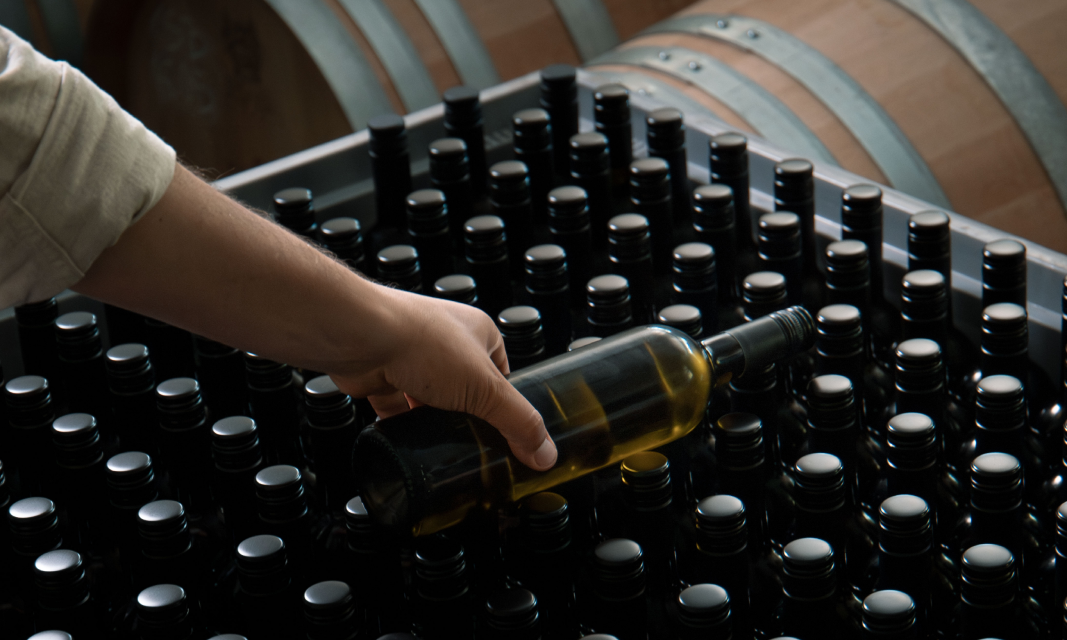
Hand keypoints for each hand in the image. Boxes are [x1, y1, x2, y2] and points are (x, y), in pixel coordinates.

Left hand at [328, 285, 557, 470]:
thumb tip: (544, 452)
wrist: (361, 337)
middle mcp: (446, 342)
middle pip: (468, 391)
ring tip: (444, 447)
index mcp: (479, 333)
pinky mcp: (384, 377)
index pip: (503, 374)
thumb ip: (518, 422)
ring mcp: (412, 359)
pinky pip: (400, 410)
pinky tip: (411, 442)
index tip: (511, 433)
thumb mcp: (486, 388)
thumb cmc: (421, 340)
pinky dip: (406, 427)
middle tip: (477, 445)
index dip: (506, 404)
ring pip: (433, 402)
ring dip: (436, 423)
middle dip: (469, 417)